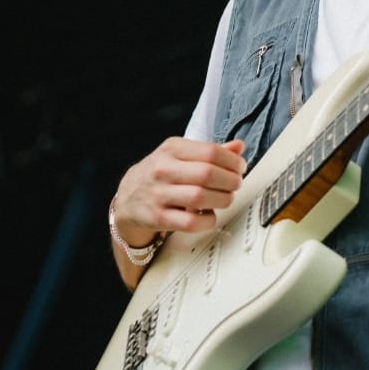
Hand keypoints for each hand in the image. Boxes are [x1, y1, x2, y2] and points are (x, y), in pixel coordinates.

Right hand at [113, 136, 246, 245]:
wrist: (128, 198)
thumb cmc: (160, 173)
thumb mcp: (180, 154)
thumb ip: (210, 151)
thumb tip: (238, 147)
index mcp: (172, 149)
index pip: (210, 152)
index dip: (232, 161)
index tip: (240, 167)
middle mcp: (163, 169)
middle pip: (207, 174)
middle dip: (230, 181)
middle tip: (236, 184)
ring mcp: (159, 194)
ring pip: (200, 197)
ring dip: (222, 199)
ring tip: (226, 198)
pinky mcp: (158, 217)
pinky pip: (191, 222)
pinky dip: (208, 220)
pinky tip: (210, 214)